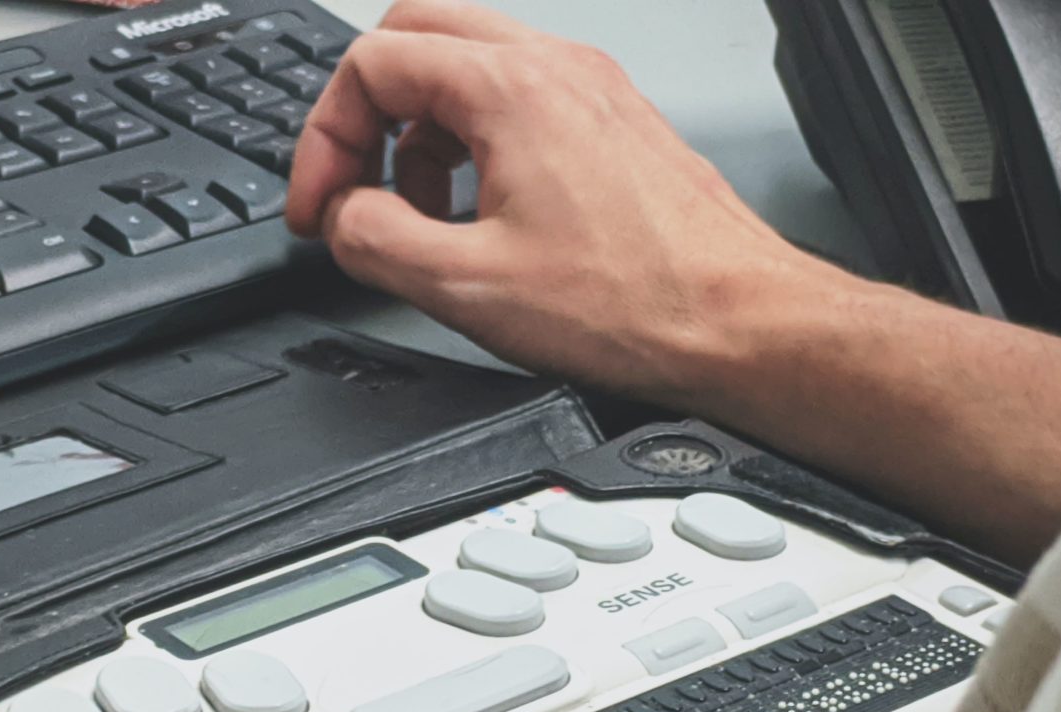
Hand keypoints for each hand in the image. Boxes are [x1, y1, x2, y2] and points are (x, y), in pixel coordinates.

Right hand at [287, 0, 826, 405]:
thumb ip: (373, 239)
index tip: (321, 208)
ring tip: (421, 217)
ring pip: (467, 66)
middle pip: (416, 36)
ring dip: (420, 132)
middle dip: (366, 114)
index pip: (371, 64)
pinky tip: (480, 217)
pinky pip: (517, 102)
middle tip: (353, 188)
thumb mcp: (465, 287)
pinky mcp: (612, 124)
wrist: (739, 325)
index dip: (324, 141)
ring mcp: (590, 90)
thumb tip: (344, 216)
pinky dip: (474, 143)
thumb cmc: (637, 304)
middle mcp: (556, 68)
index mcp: (511, 89)